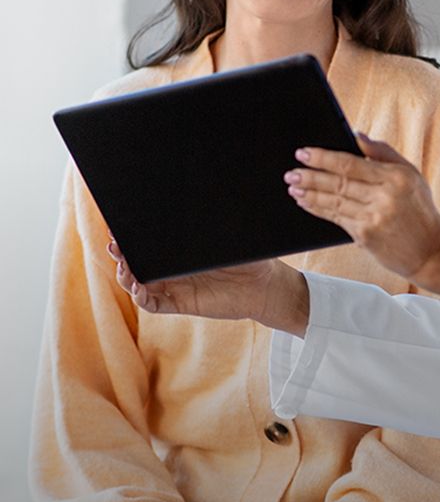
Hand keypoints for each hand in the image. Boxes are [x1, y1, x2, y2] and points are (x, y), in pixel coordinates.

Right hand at [109, 239, 308, 334]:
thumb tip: (194, 197)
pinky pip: (153, 304)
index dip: (129, 235)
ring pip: (137, 283)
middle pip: (135, 262)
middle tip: (114, 243)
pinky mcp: (180, 304)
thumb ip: (210, 221)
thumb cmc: (247, 255)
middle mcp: (171, 268)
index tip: (117, 225)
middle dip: (120, 253)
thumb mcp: (226, 234)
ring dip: (125, 275)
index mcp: (178, 250)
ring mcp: (173, 287)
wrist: (263, 284)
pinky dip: (140, 297)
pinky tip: (137, 287)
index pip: (147, 242)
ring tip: (123, 265)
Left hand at [284, 134, 439, 296]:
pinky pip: (336, 219)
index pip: (350, 163)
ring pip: (333, 201)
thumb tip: (356, 135)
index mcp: (395, 177)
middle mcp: (384, 197)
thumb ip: (383, 153)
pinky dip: (318, 210)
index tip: (304, 152)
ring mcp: (373, 218)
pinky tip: (306, 203)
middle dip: (310, 176)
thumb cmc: (420, 209)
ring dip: (309, 194)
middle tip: (291, 171)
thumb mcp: (410, 174)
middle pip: (338, 182)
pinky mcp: (366, 236)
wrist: (431, 250)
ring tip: (293, 187)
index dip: (323, 157)